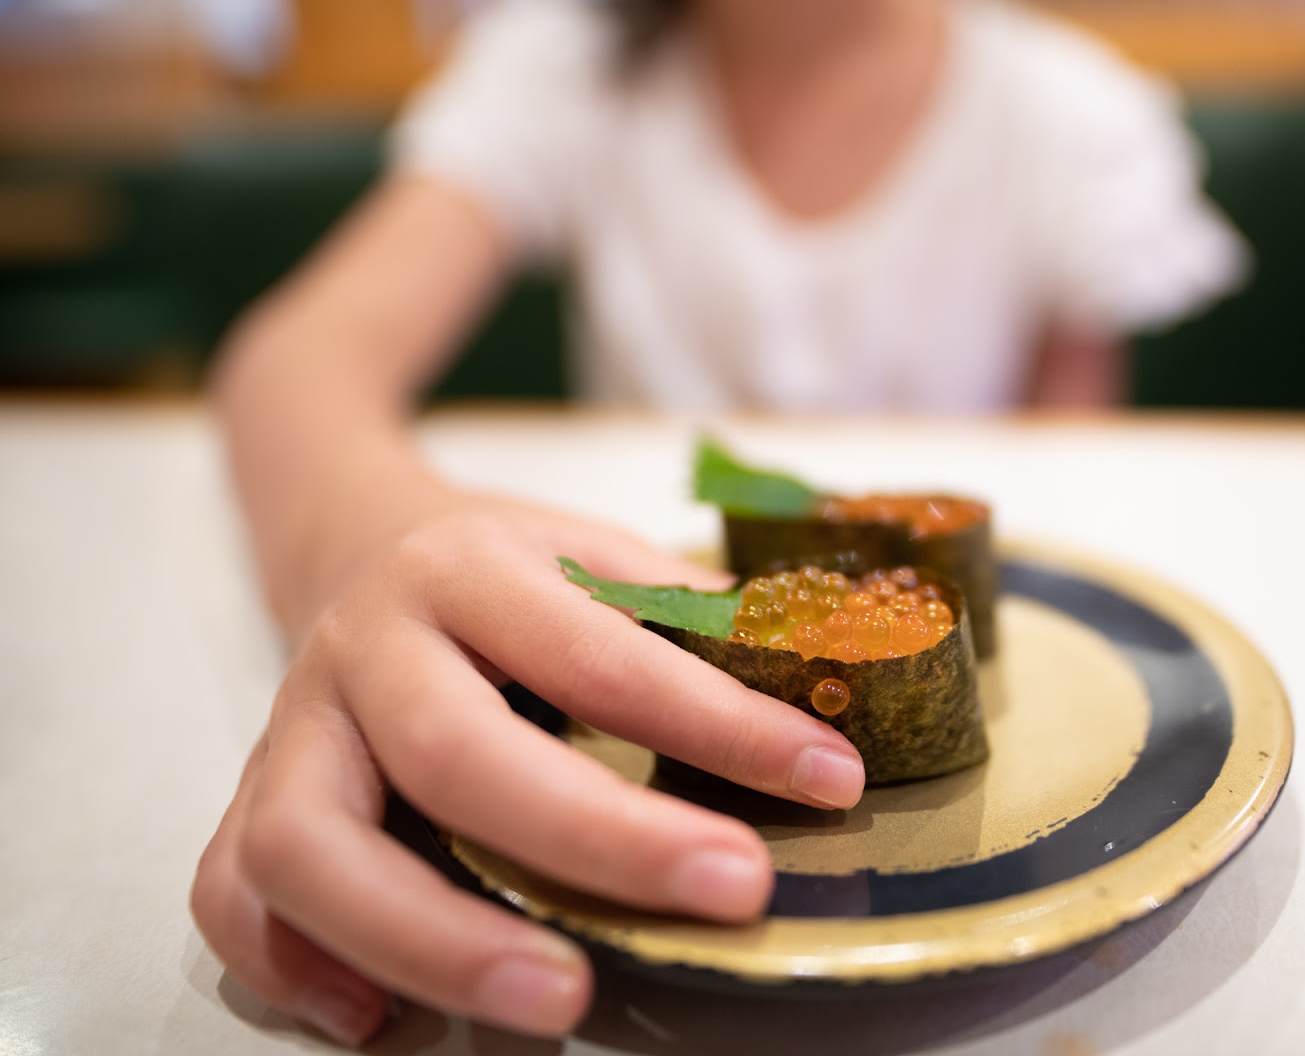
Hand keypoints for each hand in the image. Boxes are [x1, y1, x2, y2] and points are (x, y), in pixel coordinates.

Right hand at [189, 503, 865, 1044]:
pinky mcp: (250, 794)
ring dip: (430, 937)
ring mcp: (292, 727)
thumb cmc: (504, 570)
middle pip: (456, 756)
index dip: (718, 723)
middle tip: (733, 892)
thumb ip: (688, 615)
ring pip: (304, 844)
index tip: (829, 780)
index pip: (598, 653)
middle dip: (599, 839)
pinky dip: (295, 964)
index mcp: (467, 570)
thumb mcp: (593, 552)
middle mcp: (367, 646)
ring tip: (556, 997)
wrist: (354, 541)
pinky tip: (382, 1017)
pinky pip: (229, 891)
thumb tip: (831, 677)